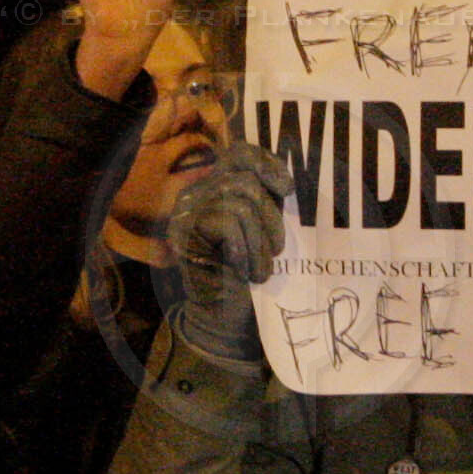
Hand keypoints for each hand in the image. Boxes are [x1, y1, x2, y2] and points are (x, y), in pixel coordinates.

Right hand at [167, 143, 294, 362]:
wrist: (224, 320)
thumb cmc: (248, 275)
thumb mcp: (263, 229)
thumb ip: (266, 201)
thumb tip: (286, 180)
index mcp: (214, 187)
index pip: (239, 153)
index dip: (267, 163)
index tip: (287, 189)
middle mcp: (195, 193)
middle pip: (245, 180)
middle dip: (270, 217)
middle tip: (275, 250)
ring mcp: (186, 212)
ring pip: (240, 202)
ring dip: (260, 239)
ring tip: (262, 267)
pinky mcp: (184, 233)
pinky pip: (228, 222)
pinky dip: (246, 250)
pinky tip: (246, 272)